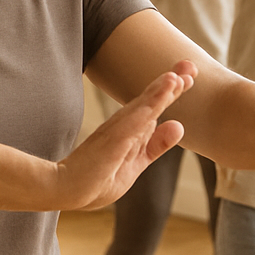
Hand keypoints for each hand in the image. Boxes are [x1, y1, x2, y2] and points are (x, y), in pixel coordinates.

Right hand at [53, 62, 194, 210]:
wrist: (64, 190)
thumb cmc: (96, 180)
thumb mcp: (136, 163)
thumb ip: (156, 145)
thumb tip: (178, 125)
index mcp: (131, 129)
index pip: (155, 106)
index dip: (172, 91)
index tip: (190, 76)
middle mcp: (124, 125)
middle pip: (151, 100)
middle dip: (172, 83)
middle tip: (190, 64)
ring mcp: (116, 132)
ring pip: (142, 108)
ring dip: (159, 92)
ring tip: (176, 77)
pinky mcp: (111, 142)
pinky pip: (132, 124)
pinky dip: (147, 109)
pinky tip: (160, 97)